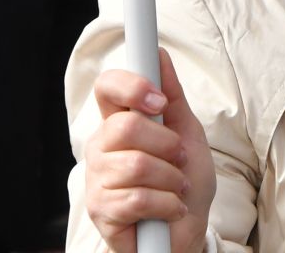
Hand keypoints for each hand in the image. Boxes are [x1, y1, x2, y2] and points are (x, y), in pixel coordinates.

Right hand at [84, 49, 214, 252]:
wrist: (186, 230)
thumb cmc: (185, 179)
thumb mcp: (187, 132)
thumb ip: (173, 95)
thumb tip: (160, 53)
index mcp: (119, 120)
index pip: (107, 86)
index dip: (132, 86)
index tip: (160, 101)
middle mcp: (101, 146)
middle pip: (126, 126)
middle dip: (167, 144)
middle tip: (179, 159)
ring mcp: (97, 178)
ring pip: (136, 165)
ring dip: (171, 180)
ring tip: (175, 188)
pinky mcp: (100, 210)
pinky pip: (137, 198)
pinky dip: (167, 205)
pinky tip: (170, 209)